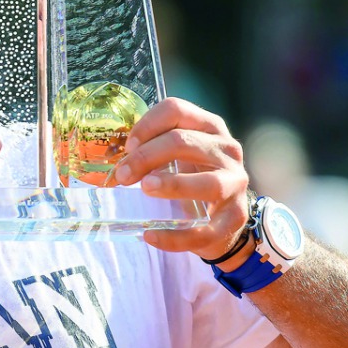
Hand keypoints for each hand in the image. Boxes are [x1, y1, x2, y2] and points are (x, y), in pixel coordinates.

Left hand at [112, 97, 250, 259]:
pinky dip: (175, 236)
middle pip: (183, 142)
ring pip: (207, 183)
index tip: (127, 147)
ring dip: (172, 185)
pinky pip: (205, 231)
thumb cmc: (191, 177)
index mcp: (209, 127)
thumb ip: (152, 149)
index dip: (147, 126)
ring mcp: (235, 184)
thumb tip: (112, 160)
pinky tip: (151, 236)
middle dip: (146, 157)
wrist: (222, 217)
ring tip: (145, 189)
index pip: (176, 110)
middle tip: (123, 175)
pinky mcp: (235, 218)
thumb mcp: (177, 156)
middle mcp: (227, 150)